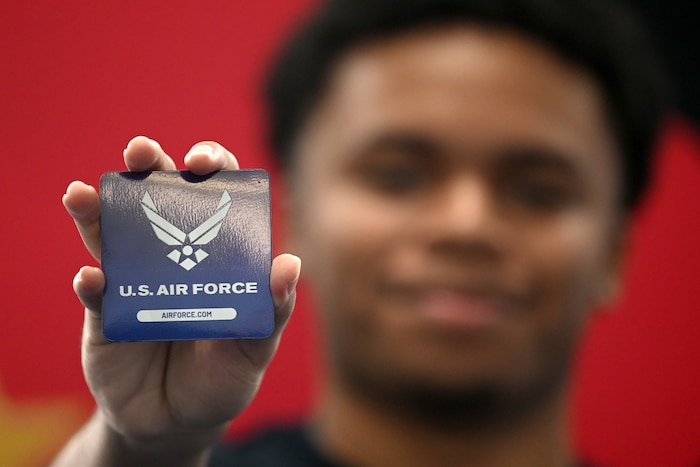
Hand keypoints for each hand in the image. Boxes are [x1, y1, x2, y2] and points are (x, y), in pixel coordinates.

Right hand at [57, 136, 299, 465]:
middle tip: (142, 152)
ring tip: (85, 193)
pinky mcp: (105, 314)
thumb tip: (289, 264)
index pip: (213, 195)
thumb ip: (273, 310)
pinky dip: (92, 284)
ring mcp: (135, 279)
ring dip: (97, 210)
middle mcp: (171, 253)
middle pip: (157, 197)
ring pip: (113, 232)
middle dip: (148, 167)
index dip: (211, 167)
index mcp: (215, 252)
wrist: (177, 420)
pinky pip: (95, 293)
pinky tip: (94, 280)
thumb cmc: (224, 376)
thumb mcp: (255, 347)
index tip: (205, 160)